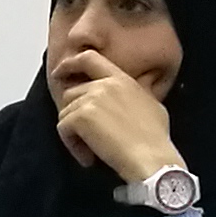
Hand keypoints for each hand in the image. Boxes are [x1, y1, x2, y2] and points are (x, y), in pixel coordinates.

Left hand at [52, 49, 180, 188]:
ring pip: (65, 113)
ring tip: (91, 150)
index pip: (89, 58)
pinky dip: (72, 146)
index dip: (70, 64)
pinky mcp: (80, 117)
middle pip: (71, 92)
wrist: (151, 157)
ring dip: (74, 133)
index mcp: (121, 79)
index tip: (60, 73)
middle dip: (72, 114)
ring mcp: (90, 99)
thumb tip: (136, 91)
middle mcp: (103, 84)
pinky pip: (63, 129)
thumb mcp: (152, 104)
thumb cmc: (155, 138)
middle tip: (82, 134)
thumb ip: (136, 93)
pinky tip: (88, 157)